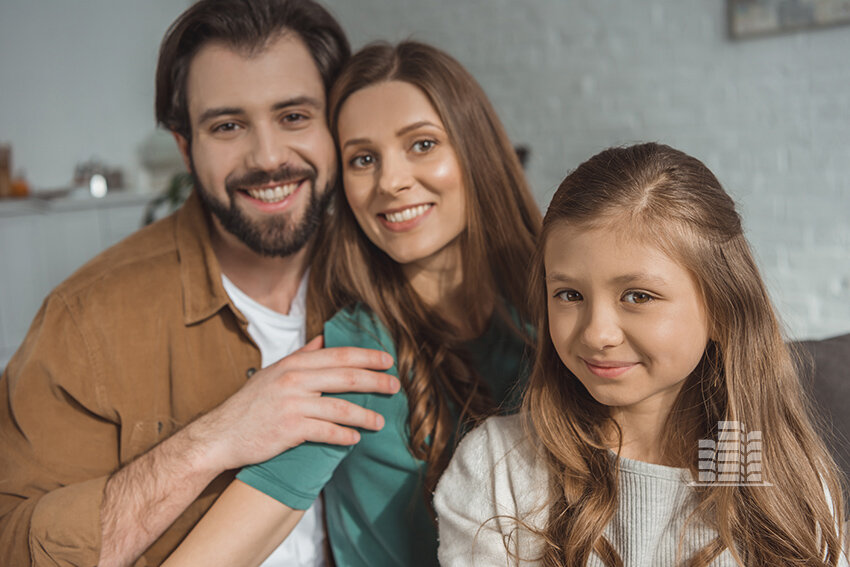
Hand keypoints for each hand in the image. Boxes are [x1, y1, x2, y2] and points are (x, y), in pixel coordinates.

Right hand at [187, 335, 398, 472]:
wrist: (220, 434)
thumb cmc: (249, 404)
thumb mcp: (273, 372)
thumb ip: (301, 355)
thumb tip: (323, 339)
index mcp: (294, 364)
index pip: (339, 355)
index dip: (367, 357)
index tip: (388, 360)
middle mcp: (295, 380)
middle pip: (347, 377)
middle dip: (376, 381)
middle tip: (395, 387)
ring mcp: (293, 405)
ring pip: (341, 407)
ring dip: (365, 415)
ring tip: (379, 422)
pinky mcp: (290, 430)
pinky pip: (326, 431)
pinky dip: (344, 436)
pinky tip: (355, 439)